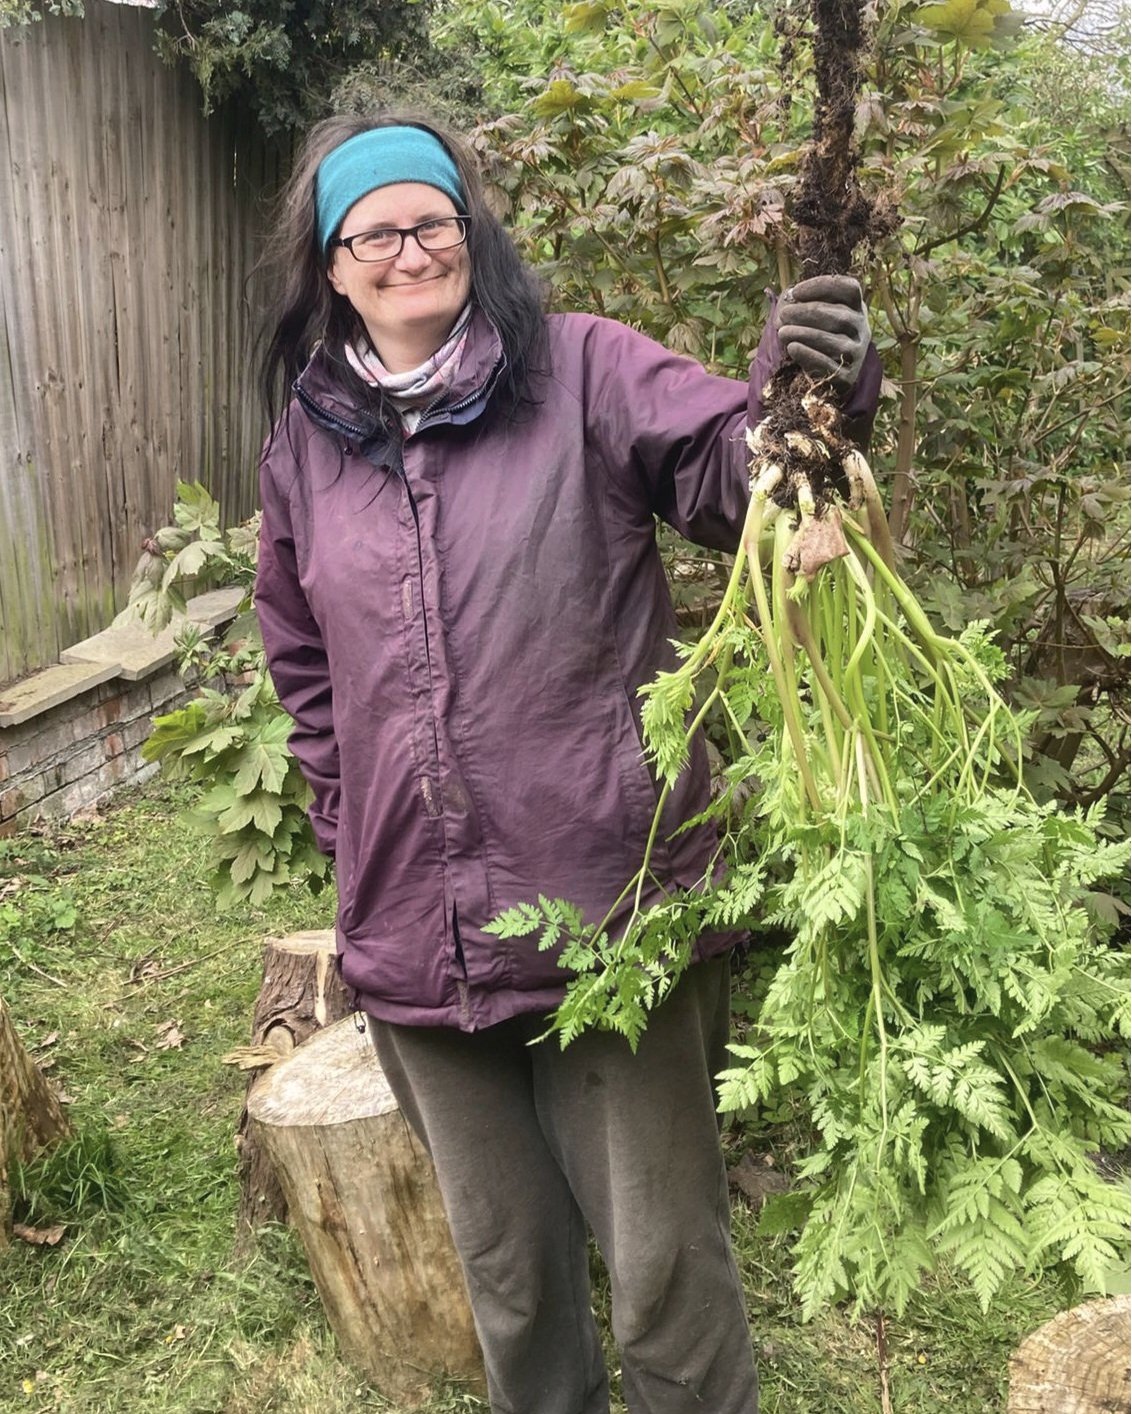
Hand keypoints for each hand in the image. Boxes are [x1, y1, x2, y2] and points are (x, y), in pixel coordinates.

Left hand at [775, 275, 869, 394]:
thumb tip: (787, 300)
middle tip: (784, 314)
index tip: (796, 291)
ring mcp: (856, 353)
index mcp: (856, 307)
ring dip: (804, 334)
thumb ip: (800, 304)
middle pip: (840, 315)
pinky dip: (809, 355)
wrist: (828, 376)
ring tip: (782, 332)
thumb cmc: (817, 336)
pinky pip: (828, 364)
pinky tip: (792, 348)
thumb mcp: (813, 316)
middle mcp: (861, 328)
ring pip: (833, 340)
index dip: (823, 286)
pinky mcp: (847, 376)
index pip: (848, 288)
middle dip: (807, 312)